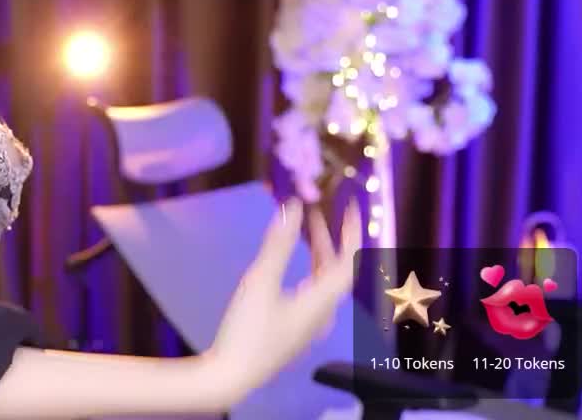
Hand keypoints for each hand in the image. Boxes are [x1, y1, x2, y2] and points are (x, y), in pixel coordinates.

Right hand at [203, 198, 361, 405]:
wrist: (232, 375)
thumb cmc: (248, 329)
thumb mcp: (260, 281)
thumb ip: (278, 244)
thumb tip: (293, 206)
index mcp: (321, 301)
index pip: (348, 260)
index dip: (350, 231)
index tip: (347, 206)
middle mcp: (323, 313)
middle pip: (335, 270)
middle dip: (327, 238)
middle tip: (314, 211)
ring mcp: (310, 324)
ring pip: (323, 282)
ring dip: (317, 254)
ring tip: (304, 232)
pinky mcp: (295, 330)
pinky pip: (312, 293)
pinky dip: (308, 271)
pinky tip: (295, 269)